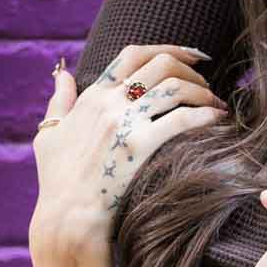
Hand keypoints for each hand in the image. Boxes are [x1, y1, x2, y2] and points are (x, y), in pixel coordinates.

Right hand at [30, 44, 227, 254]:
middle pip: (160, 64)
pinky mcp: (139, 146)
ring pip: (174, 87)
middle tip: (206, 83)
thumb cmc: (58, 181)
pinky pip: (181, 119)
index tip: (190, 56)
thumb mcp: (49, 135)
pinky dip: (205, 114)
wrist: (66, 217)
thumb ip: (59, 102)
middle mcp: (108, 102)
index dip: (167, 49)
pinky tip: (217, 119)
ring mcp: (124, 122)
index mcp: (92, 96)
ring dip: (202, 91)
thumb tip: (61, 75)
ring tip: (215, 103)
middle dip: (190, 69)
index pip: (133, 54)